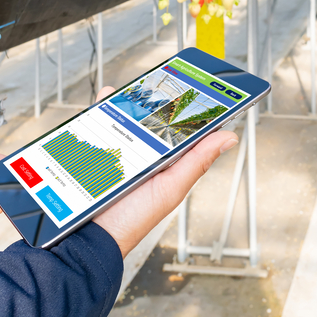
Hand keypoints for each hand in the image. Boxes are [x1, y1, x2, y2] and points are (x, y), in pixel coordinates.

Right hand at [92, 87, 237, 256]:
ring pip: (125, 118)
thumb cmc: (130, 220)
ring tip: (135, 86)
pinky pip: (98, 125)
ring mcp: (117, 152)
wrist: (86, 239)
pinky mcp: (93, 151)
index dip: (192, 107)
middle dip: (157, 98)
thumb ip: (197, 160)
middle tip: (165, 78)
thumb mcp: (170, 187)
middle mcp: (143, 155)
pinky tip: (105, 99)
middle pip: (152, 119)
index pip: (183, 128)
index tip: (202, 84)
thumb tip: (229, 136)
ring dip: (128, 101)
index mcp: (166, 162)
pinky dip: (101, 110)